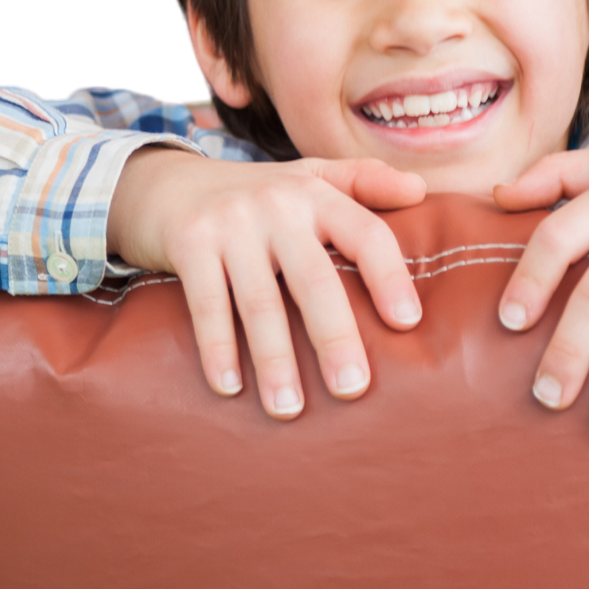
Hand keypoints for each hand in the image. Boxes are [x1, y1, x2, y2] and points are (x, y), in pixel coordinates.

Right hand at [107, 148, 424, 418]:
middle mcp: (277, 205)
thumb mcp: (308, 178)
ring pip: (259, 301)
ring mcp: (230, 224)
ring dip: (275, 360)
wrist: (166, 182)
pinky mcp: (188, 242)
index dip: (390, 277)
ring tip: (289, 410)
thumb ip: (364, 183)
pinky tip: (229, 387)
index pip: (366, 234)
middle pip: (314, 278)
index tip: (408, 324)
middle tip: (353, 388)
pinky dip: (218, 348)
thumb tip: (422, 191)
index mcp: (316, 193)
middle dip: (334, 336)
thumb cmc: (254, 195)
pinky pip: (207, 304)